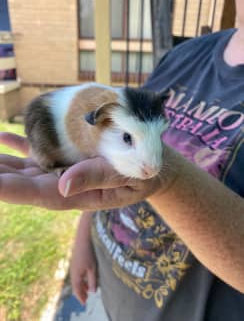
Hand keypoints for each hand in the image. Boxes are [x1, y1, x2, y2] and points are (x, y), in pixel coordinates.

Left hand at [0, 132, 178, 210]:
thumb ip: (97, 180)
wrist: (151, 164)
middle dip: (0, 178)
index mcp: (81, 195)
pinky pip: (42, 150)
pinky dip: (22, 144)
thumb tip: (62, 187)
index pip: (41, 194)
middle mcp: (67, 184)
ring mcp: (66, 170)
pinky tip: (4, 136)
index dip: (13, 190)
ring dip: (4, 163)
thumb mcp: (126, 177)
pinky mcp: (69, 157)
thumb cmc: (143, 173)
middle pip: (27, 182)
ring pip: (29, 168)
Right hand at [70, 229, 96, 303]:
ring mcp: (73, 264)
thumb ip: (93, 280)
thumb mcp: (93, 268)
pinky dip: (81, 277)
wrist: (83, 236)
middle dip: (81, 291)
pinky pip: (77, 272)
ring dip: (82, 284)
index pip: (76, 289)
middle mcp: (73, 270)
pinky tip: (87, 276)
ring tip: (88, 289)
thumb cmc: (89, 251)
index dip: (80, 296)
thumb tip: (93, 291)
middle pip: (76, 284)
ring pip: (77, 278)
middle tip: (86, 298)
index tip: (84, 302)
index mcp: (76, 273)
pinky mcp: (76, 258)